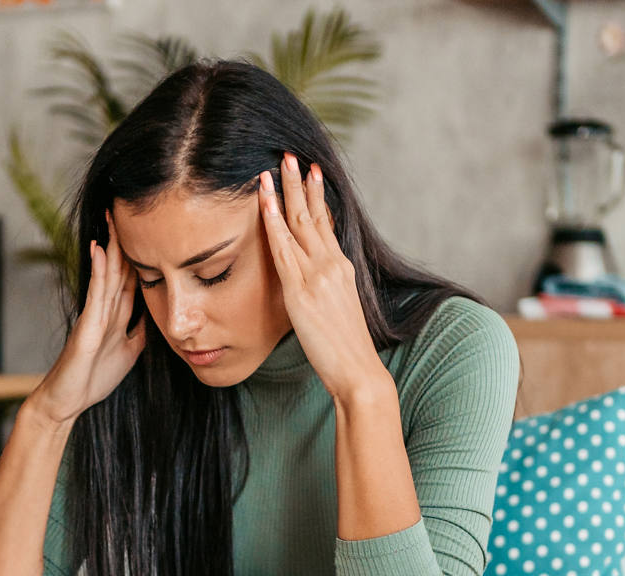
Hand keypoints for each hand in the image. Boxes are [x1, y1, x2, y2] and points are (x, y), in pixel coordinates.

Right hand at [29, 212, 146, 424]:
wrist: (66, 401)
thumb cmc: (92, 379)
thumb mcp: (128, 353)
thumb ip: (140, 333)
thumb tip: (157, 317)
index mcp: (116, 316)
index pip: (131, 279)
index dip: (141, 256)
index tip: (150, 232)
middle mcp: (104, 310)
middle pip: (119, 269)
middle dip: (125, 241)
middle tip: (128, 210)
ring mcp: (94, 315)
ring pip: (107, 274)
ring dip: (112, 246)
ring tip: (114, 218)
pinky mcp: (86, 326)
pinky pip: (95, 294)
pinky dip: (99, 271)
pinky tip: (100, 249)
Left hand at [258, 153, 388, 400]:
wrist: (359, 370)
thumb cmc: (347, 349)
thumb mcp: (338, 310)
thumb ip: (326, 289)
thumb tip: (312, 283)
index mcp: (341, 267)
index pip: (325, 223)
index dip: (316, 195)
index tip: (309, 172)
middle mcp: (332, 264)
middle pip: (313, 214)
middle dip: (300, 182)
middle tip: (289, 155)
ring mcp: (318, 275)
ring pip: (299, 224)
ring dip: (285, 192)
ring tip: (275, 166)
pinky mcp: (302, 291)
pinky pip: (284, 250)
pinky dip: (274, 224)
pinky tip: (266, 204)